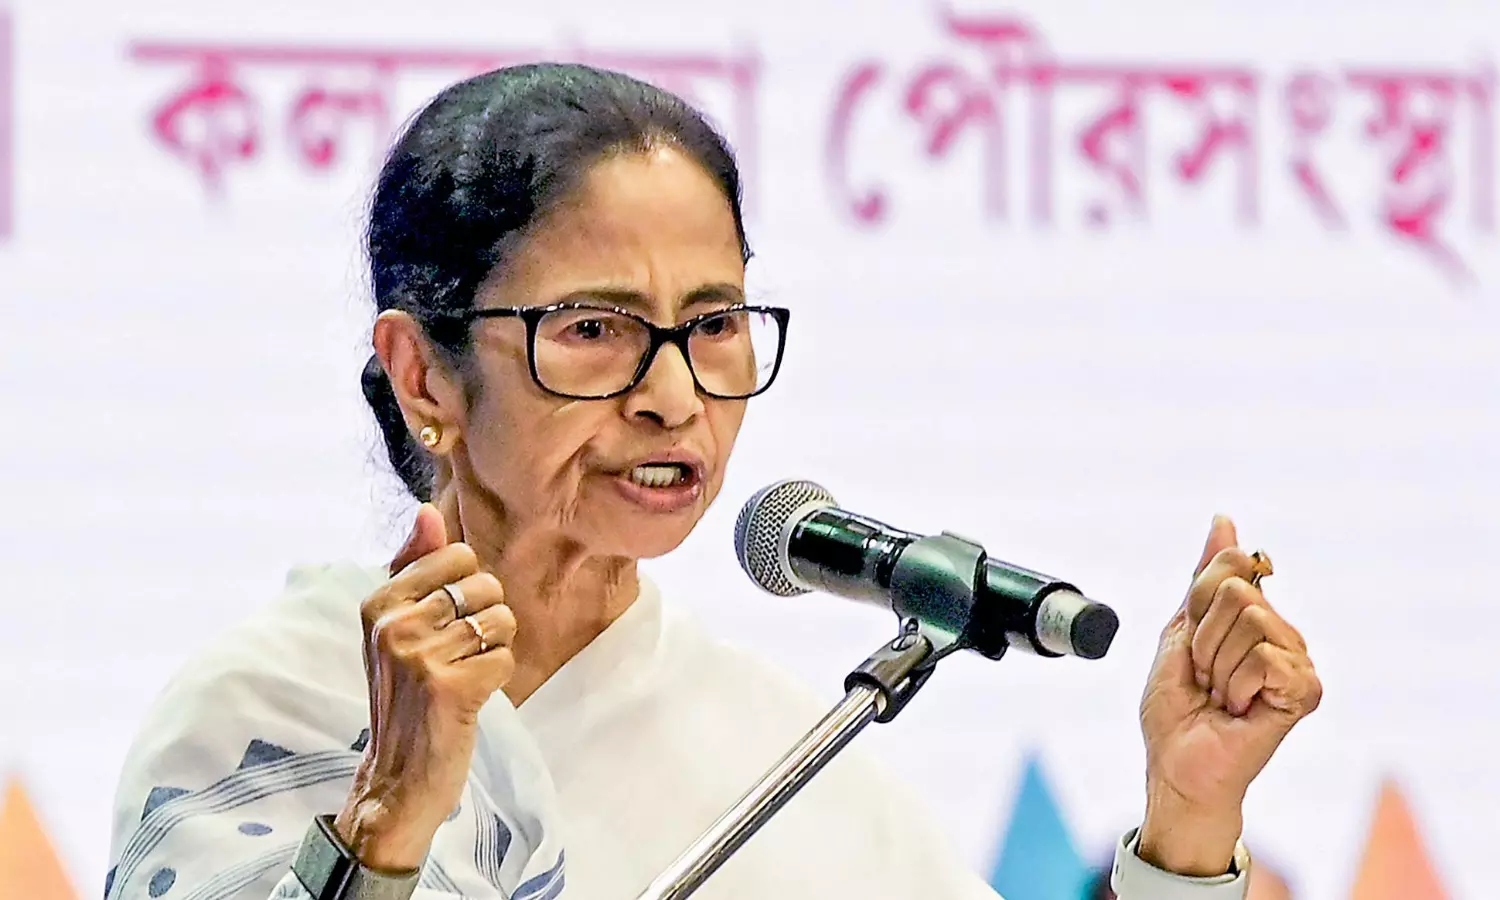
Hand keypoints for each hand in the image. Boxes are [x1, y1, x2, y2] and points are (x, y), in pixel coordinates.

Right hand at [334, 501, 516, 871]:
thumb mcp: (397, 627)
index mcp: (378, 602)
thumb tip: (427, 509)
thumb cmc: (405, 696)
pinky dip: (497, 678)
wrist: (396, 778)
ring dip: (494, 650)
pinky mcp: (449, 688)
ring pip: (501, 621)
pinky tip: (470, 698)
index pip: (458, 556)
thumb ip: (414, 565)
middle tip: (459, 656)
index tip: (446, 624)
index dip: (469, 589)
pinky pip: (505, 658)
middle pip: (485, 586)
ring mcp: (419, 656)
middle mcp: (393, 624)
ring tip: (464, 675)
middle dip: (487, 620)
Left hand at [1136, 516, 1321, 876]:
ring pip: (1250, 620)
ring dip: (1217, 663)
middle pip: (1235, 590)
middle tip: (1205, 677)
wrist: (1177, 762)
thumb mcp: (1180, 630)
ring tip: (1221, 695)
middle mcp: (1283, 634)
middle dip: (1202, 637)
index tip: (1192, 643)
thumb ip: (1204, 577)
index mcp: (1255, 617)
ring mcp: (1298, 661)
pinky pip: (1264, 656)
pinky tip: (1239, 708)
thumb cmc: (1177, 707)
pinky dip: (1236, 684)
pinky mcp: (1306, 691)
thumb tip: (1223, 520)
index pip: (1229, 567)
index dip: (1195, 606)